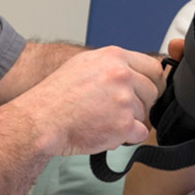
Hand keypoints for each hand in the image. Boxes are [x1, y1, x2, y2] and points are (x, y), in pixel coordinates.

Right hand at [17, 46, 164, 157]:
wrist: (41, 119)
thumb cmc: (55, 95)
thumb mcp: (84, 64)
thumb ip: (112, 65)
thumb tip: (132, 72)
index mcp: (114, 57)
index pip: (153, 68)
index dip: (149, 83)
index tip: (143, 92)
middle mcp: (121, 75)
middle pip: (152, 92)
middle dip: (139, 104)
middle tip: (116, 110)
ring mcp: (124, 99)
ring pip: (144, 114)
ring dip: (128, 121)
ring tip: (102, 119)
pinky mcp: (123, 124)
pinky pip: (139, 134)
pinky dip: (125, 137)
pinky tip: (104, 131)